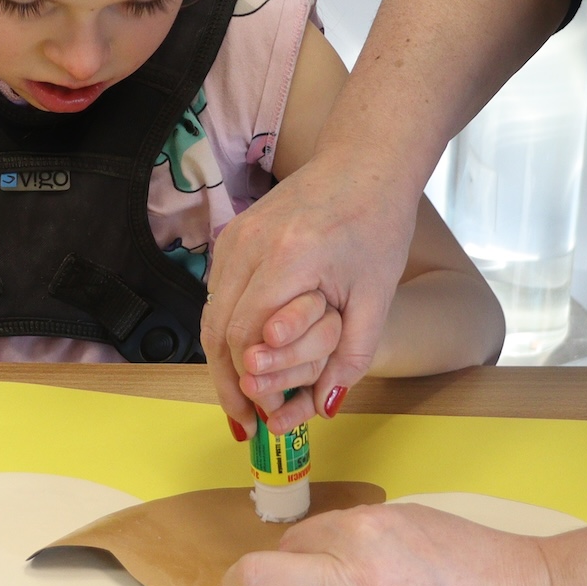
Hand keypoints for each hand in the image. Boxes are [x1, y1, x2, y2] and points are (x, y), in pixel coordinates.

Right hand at [203, 150, 418, 433]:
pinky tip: (243, 357)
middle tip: (246, 422)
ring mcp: (234, 238)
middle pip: (215, 332)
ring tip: (241, 398)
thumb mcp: (376, 298)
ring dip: (222, 361)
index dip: (250, 385)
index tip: (268, 417)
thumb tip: (323, 410)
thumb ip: (350, 357)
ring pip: (210, 315)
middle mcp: (247, 245)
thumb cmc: (376, 224)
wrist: (365, 164)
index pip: (243, 338)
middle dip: (228, 383)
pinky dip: (226, 330)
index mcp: (285, 258)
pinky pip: (218, 294)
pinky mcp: (232, 235)